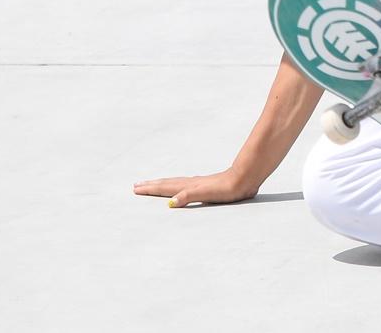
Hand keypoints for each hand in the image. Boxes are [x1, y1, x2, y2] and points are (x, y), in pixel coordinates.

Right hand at [133, 168, 258, 207]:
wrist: (244, 179)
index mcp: (189, 186)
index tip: (136, 189)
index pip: (165, 187)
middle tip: (137, 185)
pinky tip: (181, 187)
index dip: (151, 189)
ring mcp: (198, 183)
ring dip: (162, 184)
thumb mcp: (207, 194)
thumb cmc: (227, 188)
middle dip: (152, 185)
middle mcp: (191, 183)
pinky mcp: (206, 185)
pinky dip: (176, 186)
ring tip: (153, 184)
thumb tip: (171, 202)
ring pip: (175, 182)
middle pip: (167, 183)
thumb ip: (188, 196)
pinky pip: (184, 185)